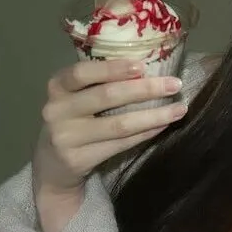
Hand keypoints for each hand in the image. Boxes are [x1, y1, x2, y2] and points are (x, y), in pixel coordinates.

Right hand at [32, 59, 187, 197]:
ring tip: (179, 108)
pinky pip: (120, 144)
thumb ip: (99, 82)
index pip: (82, 72)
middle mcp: (56, 110)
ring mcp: (66, 137)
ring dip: (153, 115)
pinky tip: (162, 126)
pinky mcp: (78, 159)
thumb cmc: (74, 119)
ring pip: (118, 124)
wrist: (51, 165)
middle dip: (145, 89)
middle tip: (175, 84)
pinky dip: (145, 134)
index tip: (142, 66)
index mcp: (58, 86)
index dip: (113, 68)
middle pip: (106, 96)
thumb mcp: (75, 96)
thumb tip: (150, 66)